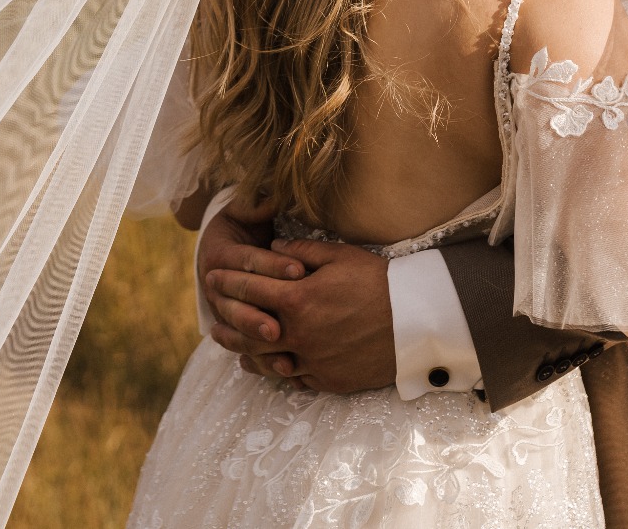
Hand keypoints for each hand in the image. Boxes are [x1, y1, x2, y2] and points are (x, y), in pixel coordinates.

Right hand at [199, 197, 300, 371]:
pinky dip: (263, 363)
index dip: (271, 266)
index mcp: (218, 254)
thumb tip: (271, 191)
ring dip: (256, 347)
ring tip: (283, 359)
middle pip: (233, 305)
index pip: (246, 261)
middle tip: (279, 329)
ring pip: (236, 333)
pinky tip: (286, 373)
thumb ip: (258, 202)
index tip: (299, 271)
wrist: (226, 244)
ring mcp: (222, 311)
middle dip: (255, 317)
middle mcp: (214, 286)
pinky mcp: (235, 330)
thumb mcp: (247, 208)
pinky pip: (246, 349)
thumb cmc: (245, 222)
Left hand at [207, 237, 394, 392]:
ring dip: (241, 350)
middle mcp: (299, 334)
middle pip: (247, 329)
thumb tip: (274, 246)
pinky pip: (291, 378)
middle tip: (210, 311)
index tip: (212, 276)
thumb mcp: (339, 256)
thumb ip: (301, 249)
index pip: (250, 289)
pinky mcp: (327, 380)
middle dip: (224, 317)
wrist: (416, 321)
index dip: (227, 281)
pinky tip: (263, 364)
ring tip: (226, 343)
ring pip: (264, 359)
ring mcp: (312, 361)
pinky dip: (273, 369)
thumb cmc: (379, 282)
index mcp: (298, 299)